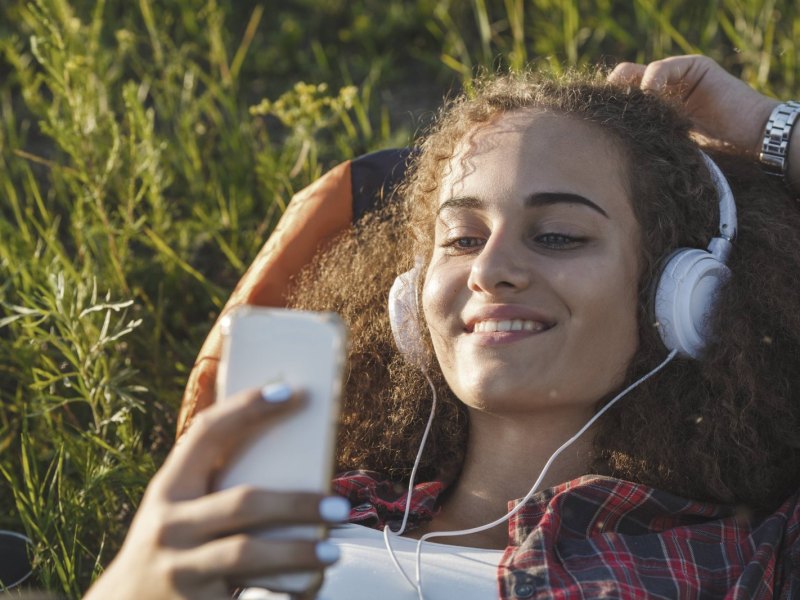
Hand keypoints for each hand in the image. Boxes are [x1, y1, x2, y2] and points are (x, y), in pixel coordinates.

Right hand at [83, 384, 348, 599]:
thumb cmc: (172, 546)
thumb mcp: (179, 511)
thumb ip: (216, 487)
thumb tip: (296, 461)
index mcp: (169, 488)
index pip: (207, 433)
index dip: (246, 408)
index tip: (289, 391)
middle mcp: (169, 524)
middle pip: (243, 503)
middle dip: (296, 502)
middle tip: (339, 506)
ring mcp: (179, 567)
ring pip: (246, 554)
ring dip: (296, 551)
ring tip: (333, 552)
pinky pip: (247, 594)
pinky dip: (283, 589)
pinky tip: (312, 585)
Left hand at [609, 55, 778, 157]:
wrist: (750, 142)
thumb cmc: (709, 155)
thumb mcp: (662, 149)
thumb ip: (639, 142)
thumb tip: (599, 154)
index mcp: (649, 111)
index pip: (617, 102)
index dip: (604, 110)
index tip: (588, 125)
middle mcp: (660, 90)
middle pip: (621, 84)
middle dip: (609, 98)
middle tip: (600, 115)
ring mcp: (676, 76)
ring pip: (636, 73)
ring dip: (627, 91)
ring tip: (626, 111)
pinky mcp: (694, 66)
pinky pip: (662, 68)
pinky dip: (651, 81)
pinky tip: (649, 97)